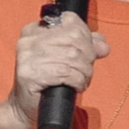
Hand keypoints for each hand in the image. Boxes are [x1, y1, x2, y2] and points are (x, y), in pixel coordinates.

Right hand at [6, 9, 107, 128]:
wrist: (25, 107)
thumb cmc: (47, 81)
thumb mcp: (66, 59)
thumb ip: (85, 47)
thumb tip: (103, 45)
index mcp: (35, 30)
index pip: (70, 21)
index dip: (86, 36)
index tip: (88, 51)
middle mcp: (29, 40)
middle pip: (74, 38)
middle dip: (88, 56)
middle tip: (86, 69)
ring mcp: (27, 57)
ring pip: (73, 56)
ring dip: (85, 71)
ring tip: (82, 80)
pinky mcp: (30, 75)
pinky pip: (66, 73)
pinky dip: (78, 81)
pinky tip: (76, 86)